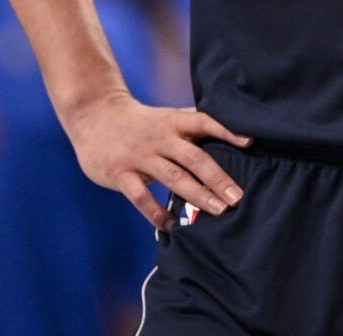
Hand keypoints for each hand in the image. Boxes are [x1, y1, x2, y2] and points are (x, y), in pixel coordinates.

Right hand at [61, 87, 252, 230]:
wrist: (93, 116)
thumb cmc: (139, 122)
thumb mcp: (165, 117)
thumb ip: (191, 125)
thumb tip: (230, 132)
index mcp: (173, 122)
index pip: (203, 122)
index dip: (226, 130)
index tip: (249, 142)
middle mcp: (159, 138)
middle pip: (193, 157)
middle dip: (217, 178)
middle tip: (237, 197)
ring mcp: (140, 156)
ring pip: (172, 177)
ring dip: (197, 196)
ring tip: (218, 211)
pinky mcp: (121, 173)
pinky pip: (141, 197)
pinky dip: (157, 213)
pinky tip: (172, 227)